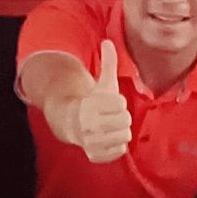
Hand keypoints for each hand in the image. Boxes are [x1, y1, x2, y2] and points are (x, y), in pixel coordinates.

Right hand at [49, 42, 135, 163]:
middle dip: (121, 116)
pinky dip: (117, 145)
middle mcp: (89, 126)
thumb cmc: (92, 101)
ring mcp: (91, 143)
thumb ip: (107, 63)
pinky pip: (120, 151)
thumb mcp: (100, 82)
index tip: (109, 102)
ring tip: (110, 127)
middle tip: (110, 115)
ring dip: (120, 131)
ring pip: (124, 136)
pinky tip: (108, 138)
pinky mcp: (95, 156)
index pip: (120, 103)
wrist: (71, 123)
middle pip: (125, 120)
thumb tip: (107, 41)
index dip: (117, 101)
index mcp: (89, 105)